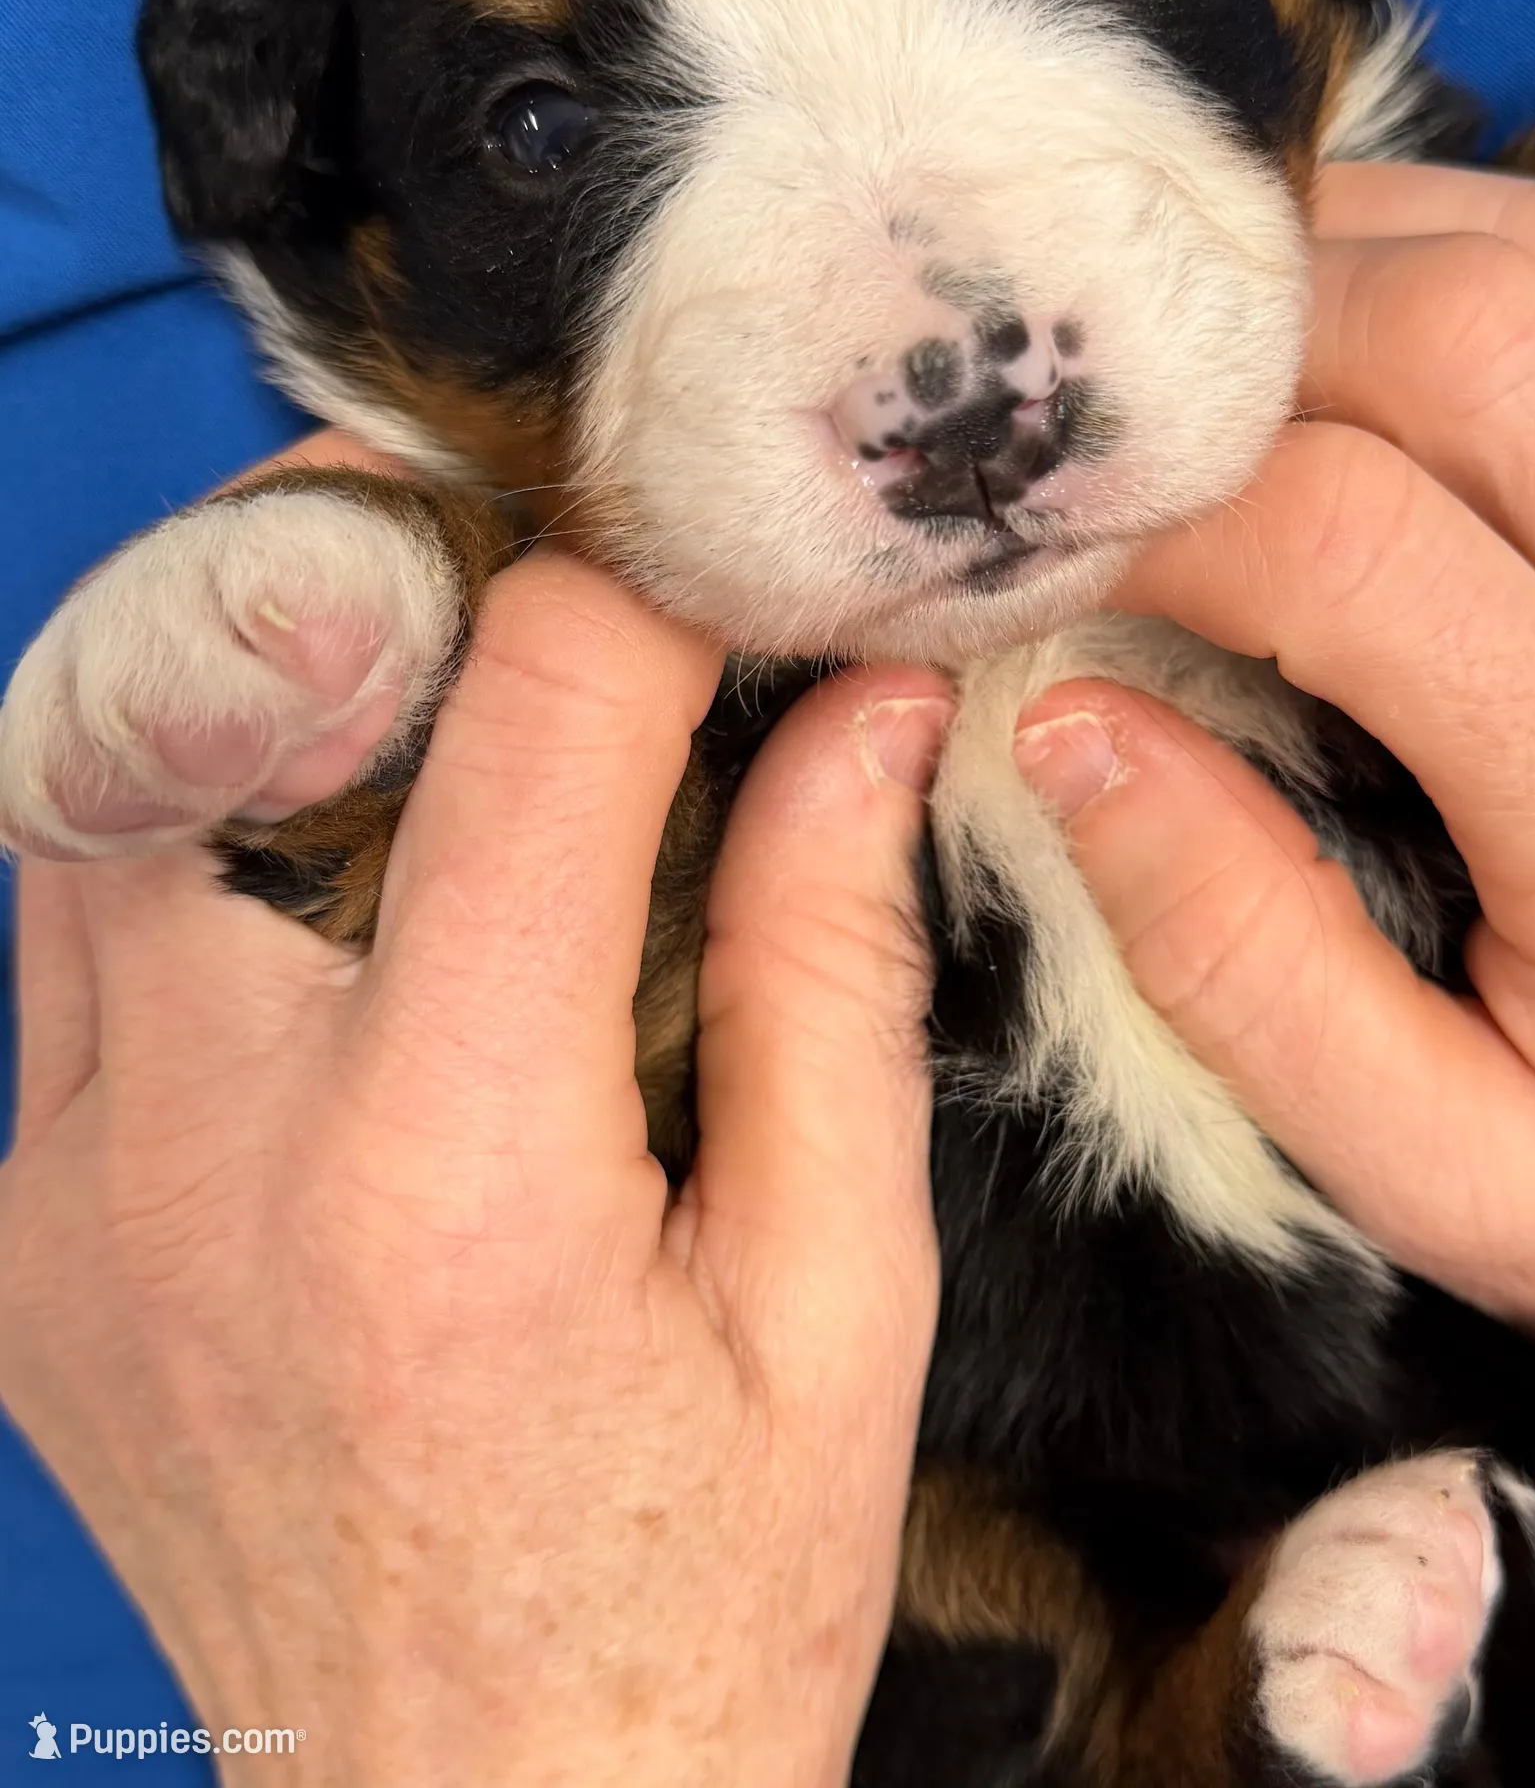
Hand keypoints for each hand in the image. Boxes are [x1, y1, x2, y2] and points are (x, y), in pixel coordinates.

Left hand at [0, 445, 952, 1785]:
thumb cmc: (706, 1595)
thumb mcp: (841, 1289)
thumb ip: (830, 966)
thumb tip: (858, 716)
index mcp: (454, 1168)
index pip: (528, 721)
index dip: (640, 586)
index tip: (714, 573)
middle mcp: (202, 1152)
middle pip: (218, 683)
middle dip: (377, 549)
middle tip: (521, 531)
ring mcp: (66, 1194)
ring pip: (95, 779)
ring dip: (263, 676)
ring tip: (427, 676)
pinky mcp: (22, 1236)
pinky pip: (64, 932)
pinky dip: (195, 828)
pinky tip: (338, 882)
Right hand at [1015, 163, 1534, 1545]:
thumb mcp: (1440, 1178)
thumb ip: (1243, 965)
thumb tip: (1070, 730)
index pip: (1357, 546)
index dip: (1154, 513)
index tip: (1031, 552)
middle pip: (1473, 341)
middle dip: (1238, 347)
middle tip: (1099, 429)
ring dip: (1355, 263)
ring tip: (1199, 359)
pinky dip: (1479, 255)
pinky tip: (1359, 327)